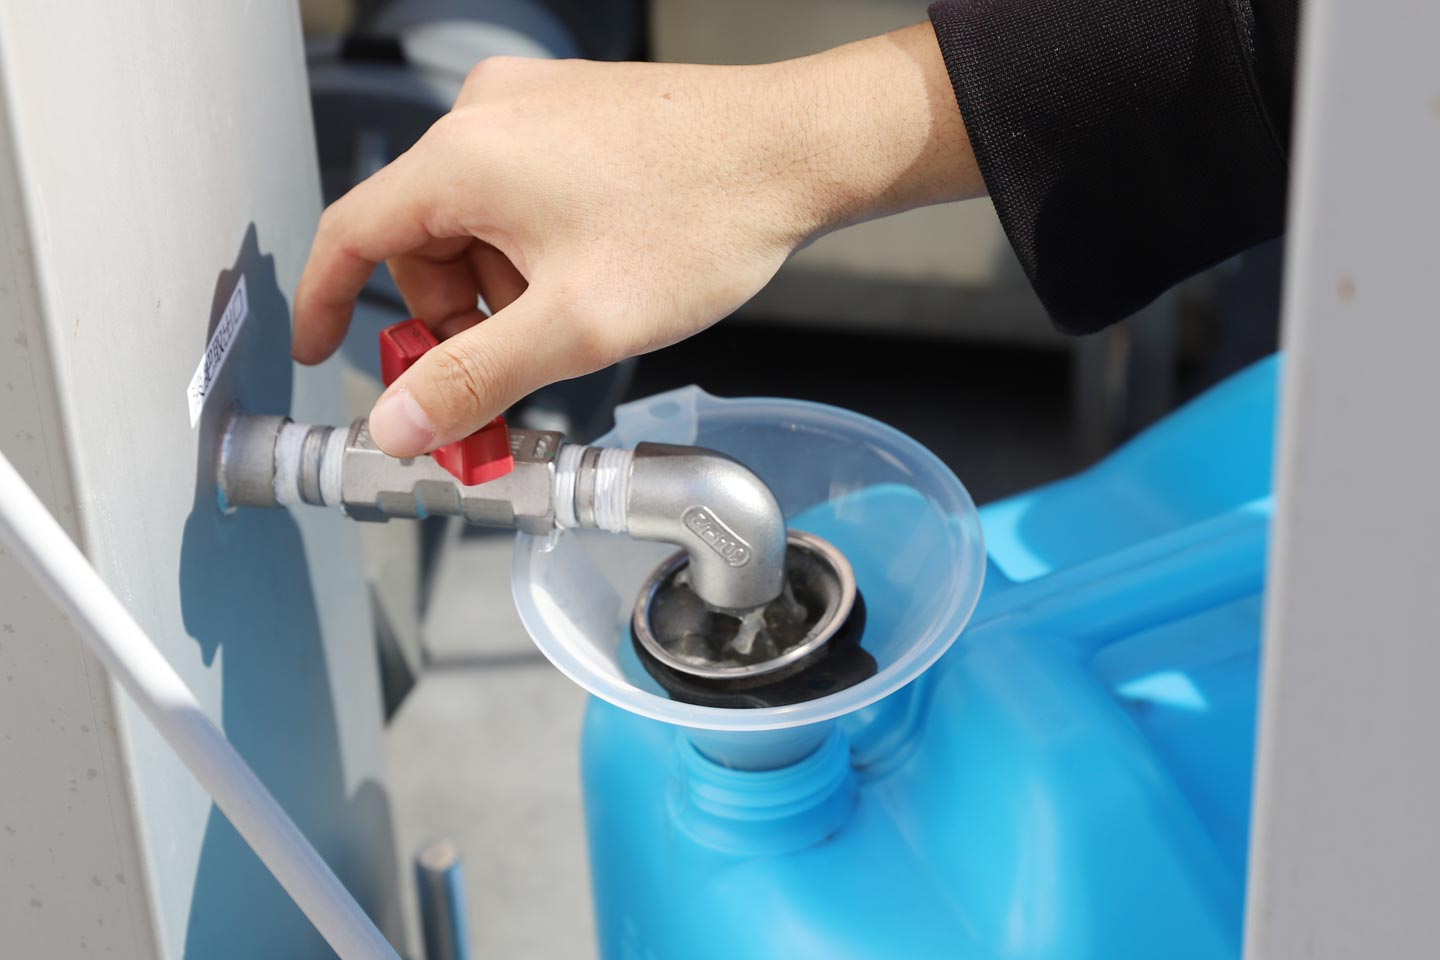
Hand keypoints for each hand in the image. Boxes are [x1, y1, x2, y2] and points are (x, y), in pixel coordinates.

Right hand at [293, 23, 980, 456]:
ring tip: (578, 316)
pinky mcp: (574, 111)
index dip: (325, 303)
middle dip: (456, 317)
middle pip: (422, 239)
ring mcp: (533, 105)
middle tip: (506, 373)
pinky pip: (520, 191)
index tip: (318, 351)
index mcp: (465, 157)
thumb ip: (473, 381)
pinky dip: (536, 248)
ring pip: (476, 221)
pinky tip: (595, 274)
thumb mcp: (575, 325)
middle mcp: (487, 115)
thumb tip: (397, 424)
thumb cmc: (702, 218)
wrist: (798, 150)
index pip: (351, 233)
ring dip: (505, 286)